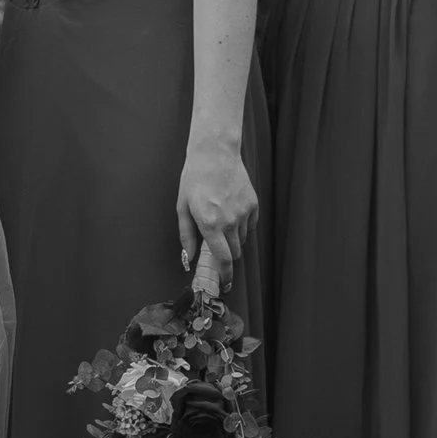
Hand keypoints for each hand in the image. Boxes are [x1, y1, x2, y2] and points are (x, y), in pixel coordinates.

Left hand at [174, 136, 258, 291]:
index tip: (225, 283)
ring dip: (233, 240)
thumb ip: (186, 236)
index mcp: (210, 224)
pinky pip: (250, 225)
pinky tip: (231, 213)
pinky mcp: (253, 204)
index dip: (225, 275)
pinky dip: (242, 226)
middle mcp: (230, 221)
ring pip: (243, 240)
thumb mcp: (182, 208)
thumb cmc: (195, 179)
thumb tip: (188, 258)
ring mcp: (244, 213)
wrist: (215, 154)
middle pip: (235, 253)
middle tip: (217, 246)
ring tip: (221, 222)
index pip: (223, 259)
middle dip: (226, 255)